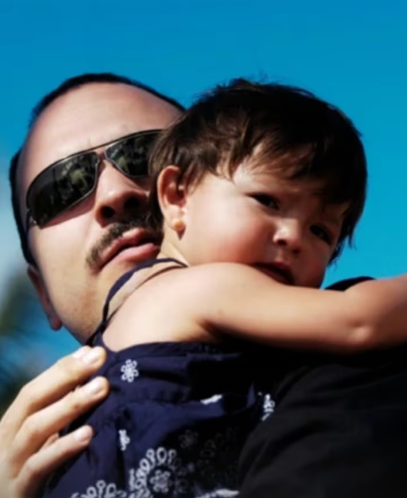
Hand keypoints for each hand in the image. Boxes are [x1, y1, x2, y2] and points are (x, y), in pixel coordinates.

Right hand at [0, 346, 108, 497]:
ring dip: (70, 405)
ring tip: (102, 388)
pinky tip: (87, 435)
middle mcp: (6, 442)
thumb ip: (60, 412)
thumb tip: (91, 372)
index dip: (63, 368)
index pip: (35, 389)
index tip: (93, 351)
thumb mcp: (45, 441)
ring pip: (34, 429)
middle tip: (99, 358)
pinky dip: (62, 448)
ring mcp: (9, 467)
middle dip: (66, 375)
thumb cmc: (34, 474)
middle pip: (31, 400)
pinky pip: (38, 467)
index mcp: (13, 426)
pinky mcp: (18, 492)